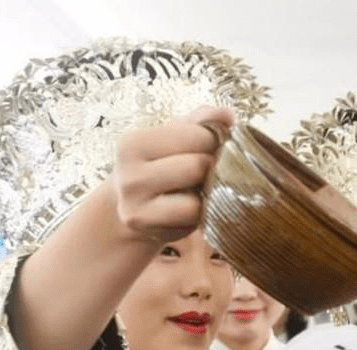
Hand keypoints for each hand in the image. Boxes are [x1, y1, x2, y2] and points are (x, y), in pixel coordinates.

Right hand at [111, 106, 233, 243]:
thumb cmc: (158, 165)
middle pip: (197, 166)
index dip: (211, 142)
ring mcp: (134, 205)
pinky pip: (193, 220)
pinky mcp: (146, 227)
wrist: (129, 204)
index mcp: (134, 143)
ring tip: (193, 190)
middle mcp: (129, 174)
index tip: (205, 147)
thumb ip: (201, 122)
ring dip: (203, 195)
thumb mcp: (174, 137)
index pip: (196, 136)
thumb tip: (228, 115)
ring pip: (196, 199)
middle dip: (208, 168)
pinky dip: (197, 215)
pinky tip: (185, 209)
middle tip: (201, 171)